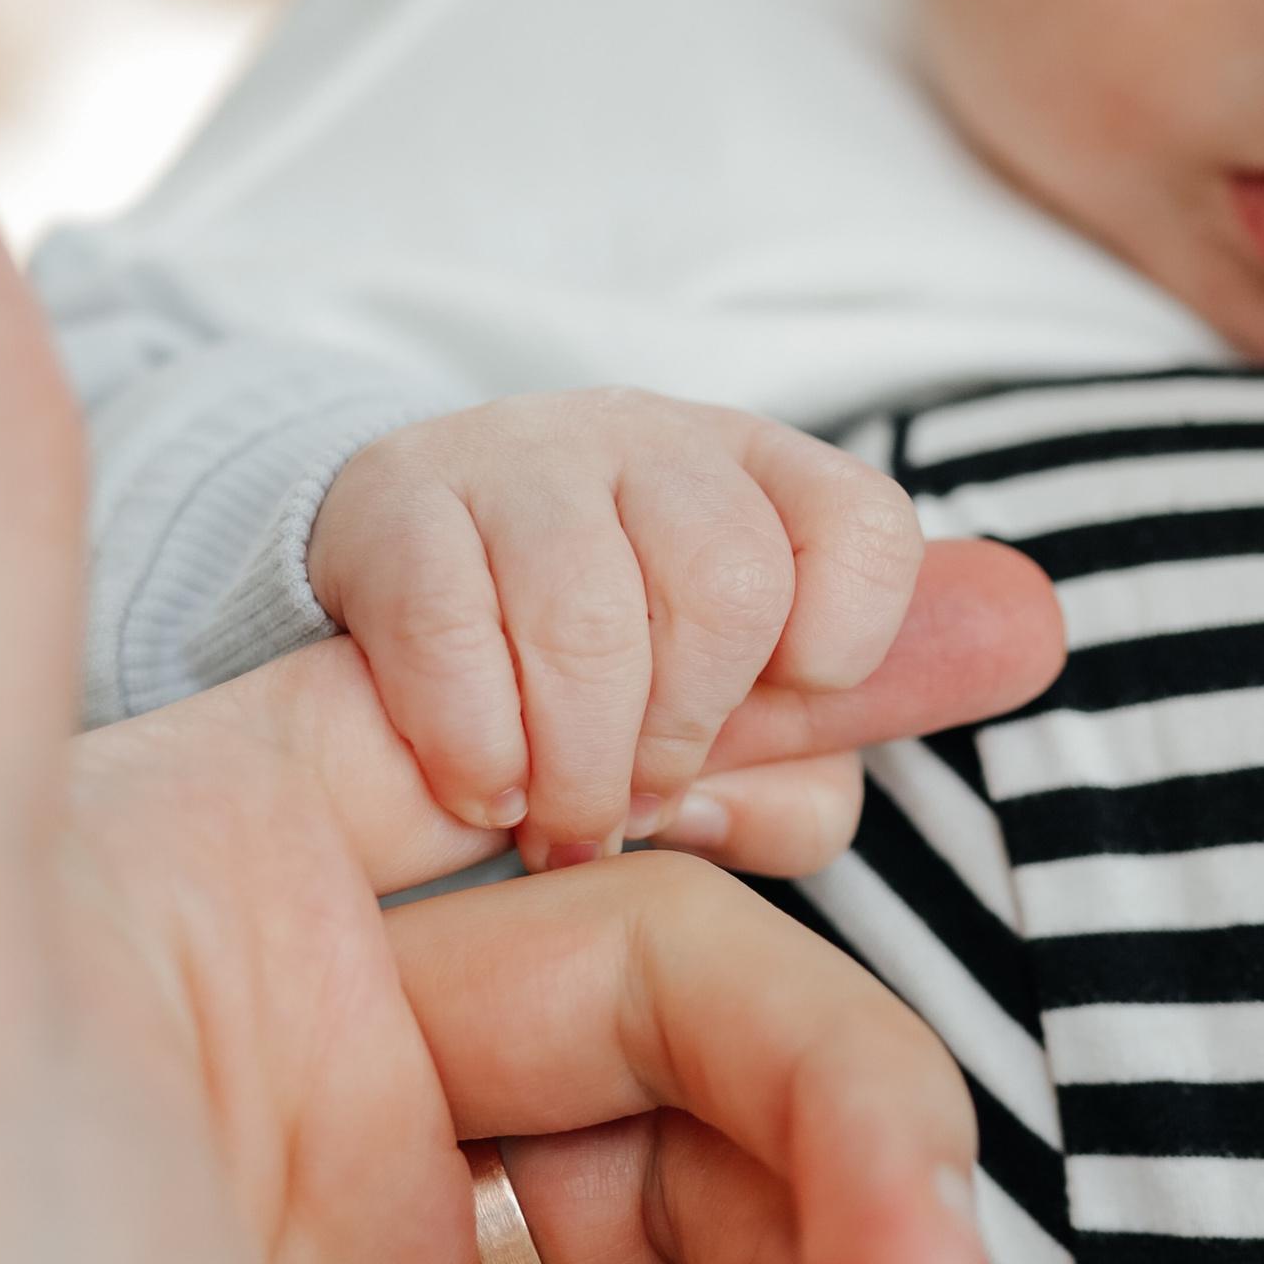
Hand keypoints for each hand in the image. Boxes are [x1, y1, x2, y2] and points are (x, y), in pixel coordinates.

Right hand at [307, 388, 938, 865]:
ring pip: (587, 620)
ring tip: (557, 823)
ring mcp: (522, 454)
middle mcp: (653, 440)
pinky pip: (448, 633)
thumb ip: (787, 799)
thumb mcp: (732, 732)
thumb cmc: (611, 676)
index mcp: (764, 476)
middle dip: (684, 734)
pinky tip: (482, 786)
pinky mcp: (398, 493)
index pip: (865, 527)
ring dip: (578, 765)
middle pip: (728, 585)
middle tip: (635, 803)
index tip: (777, 709)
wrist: (411, 577)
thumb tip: (709, 811)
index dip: (845, 643)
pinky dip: (477, 744)